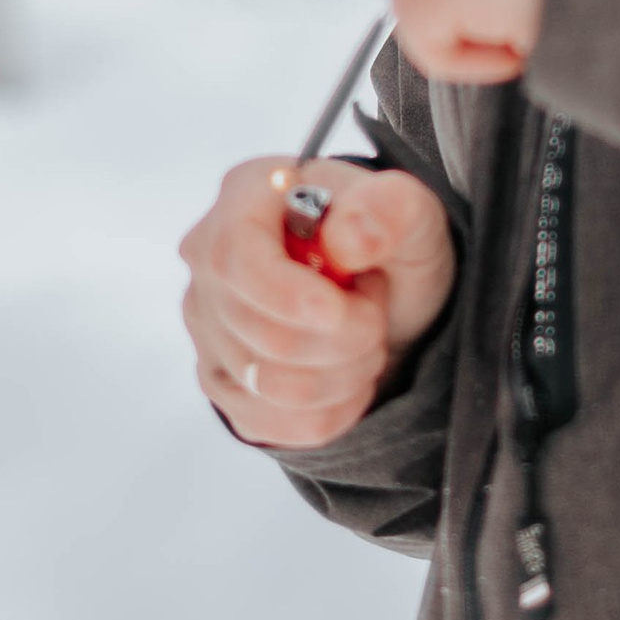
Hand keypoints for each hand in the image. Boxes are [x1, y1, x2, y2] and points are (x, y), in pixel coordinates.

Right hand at [179, 157, 456, 450]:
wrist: (385, 294)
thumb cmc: (390, 245)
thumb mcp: (414, 215)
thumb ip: (392, 209)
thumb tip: (347, 240)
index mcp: (246, 196)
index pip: (235, 258)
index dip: (287, 297)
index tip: (341, 312)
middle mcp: (207, 257)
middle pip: (261, 333)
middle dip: (345, 340)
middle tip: (375, 313)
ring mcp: (205, 324)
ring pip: (269, 386)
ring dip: (343, 376)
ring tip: (363, 340)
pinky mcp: (217, 380)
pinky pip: (269, 423)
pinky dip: (328, 411)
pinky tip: (345, 376)